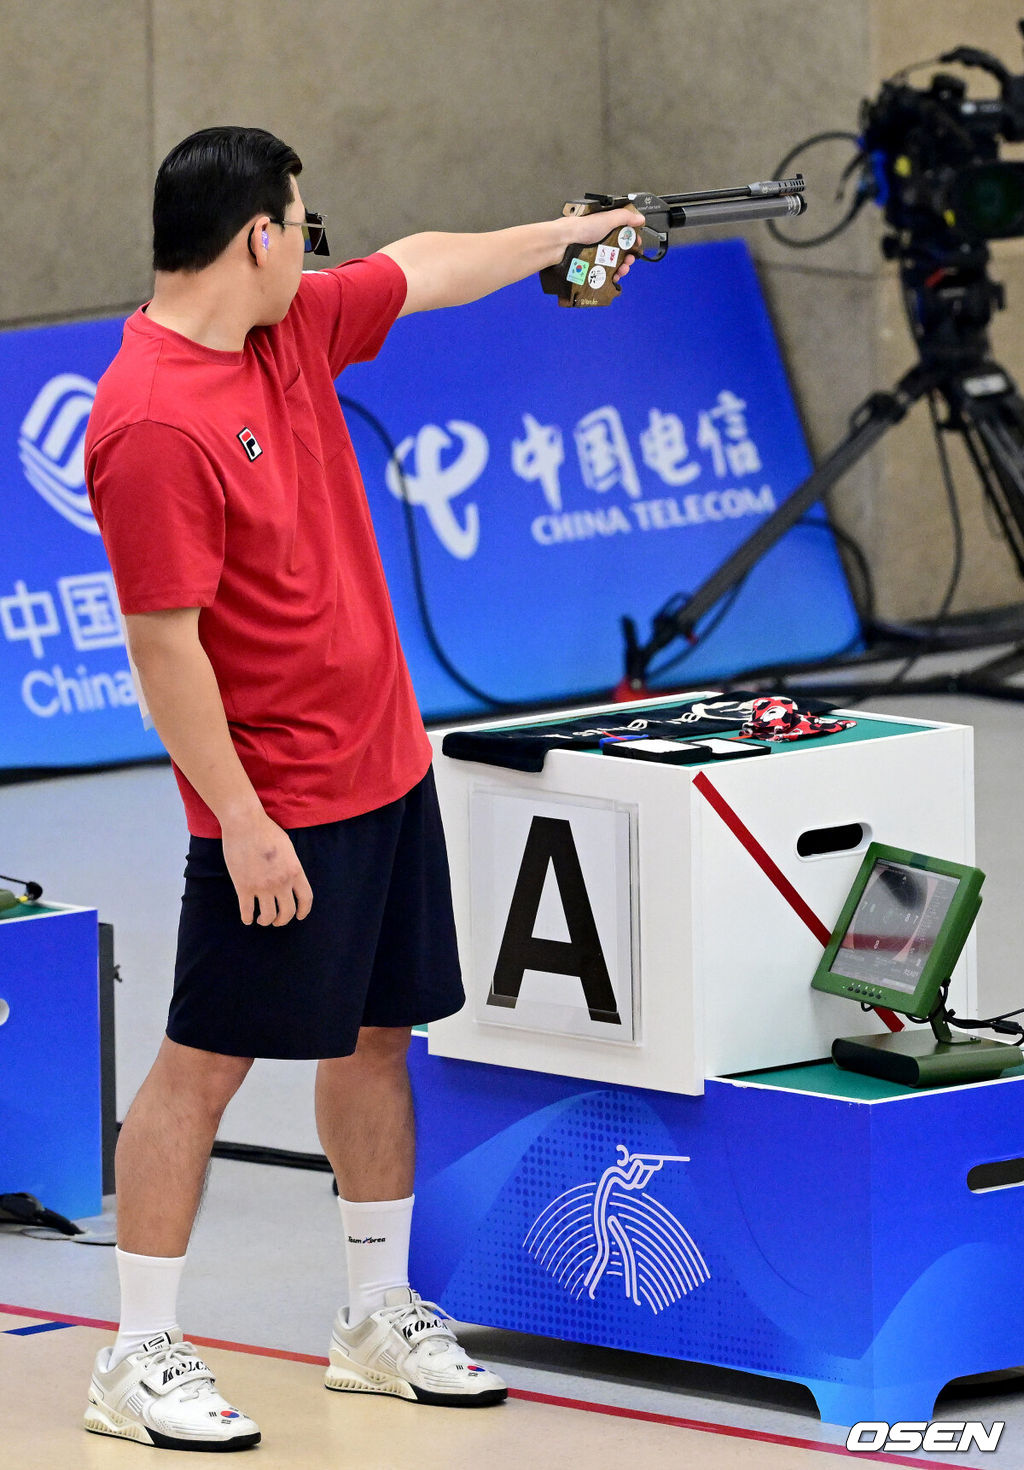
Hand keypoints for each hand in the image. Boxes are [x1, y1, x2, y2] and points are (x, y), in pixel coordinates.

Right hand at [220, 810, 313, 926]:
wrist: (245, 824)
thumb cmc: (266, 831)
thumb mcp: (288, 848)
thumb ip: (291, 865)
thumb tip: (290, 879)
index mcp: (295, 871)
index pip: (306, 899)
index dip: (303, 911)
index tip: (299, 917)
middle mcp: (281, 882)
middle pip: (287, 912)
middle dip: (282, 920)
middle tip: (277, 921)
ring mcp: (262, 886)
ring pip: (267, 916)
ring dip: (265, 921)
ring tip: (262, 920)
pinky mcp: (244, 887)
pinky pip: (247, 911)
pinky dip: (248, 918)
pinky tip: (247, 918)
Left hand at [559, 205, 645, 284]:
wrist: (562, 243)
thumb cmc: (581, 228)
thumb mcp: (607, 218)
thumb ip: (625, 217)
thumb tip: (640, 218)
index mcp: (605, 228)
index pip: (623, 235)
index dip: (632, 241)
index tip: (636, 246)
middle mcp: (601, 242)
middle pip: (620, 252)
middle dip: (629, 258)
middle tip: (629, 261)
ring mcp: (595, 255)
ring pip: (613, 265)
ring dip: (622, 268)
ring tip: (622, 270)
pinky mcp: (590, 267)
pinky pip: (603, 274)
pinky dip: (611, 277)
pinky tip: (613, 277)